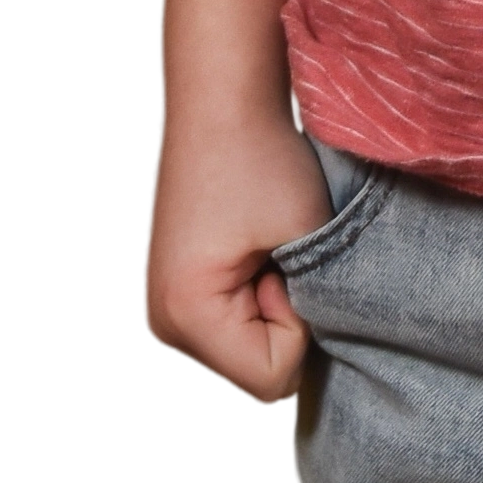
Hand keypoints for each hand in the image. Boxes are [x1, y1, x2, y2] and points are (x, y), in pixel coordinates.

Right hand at [140, 109, 334, 409]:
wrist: (218, 103)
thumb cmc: (263, 159)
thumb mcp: (309, 240)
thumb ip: (318, 312)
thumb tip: (321, 357)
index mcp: (184, 316)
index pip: (272, 379)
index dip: (300, 327)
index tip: (288, 265)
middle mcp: (162, 327)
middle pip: (253, 377)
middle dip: (284, 325)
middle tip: (278, 256)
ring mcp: (161, 315)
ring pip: (243, 357)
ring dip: (268, 314)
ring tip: (262, 250)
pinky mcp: (172, 299)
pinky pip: (228, 333)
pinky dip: (250, 304)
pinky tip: (247, 254)